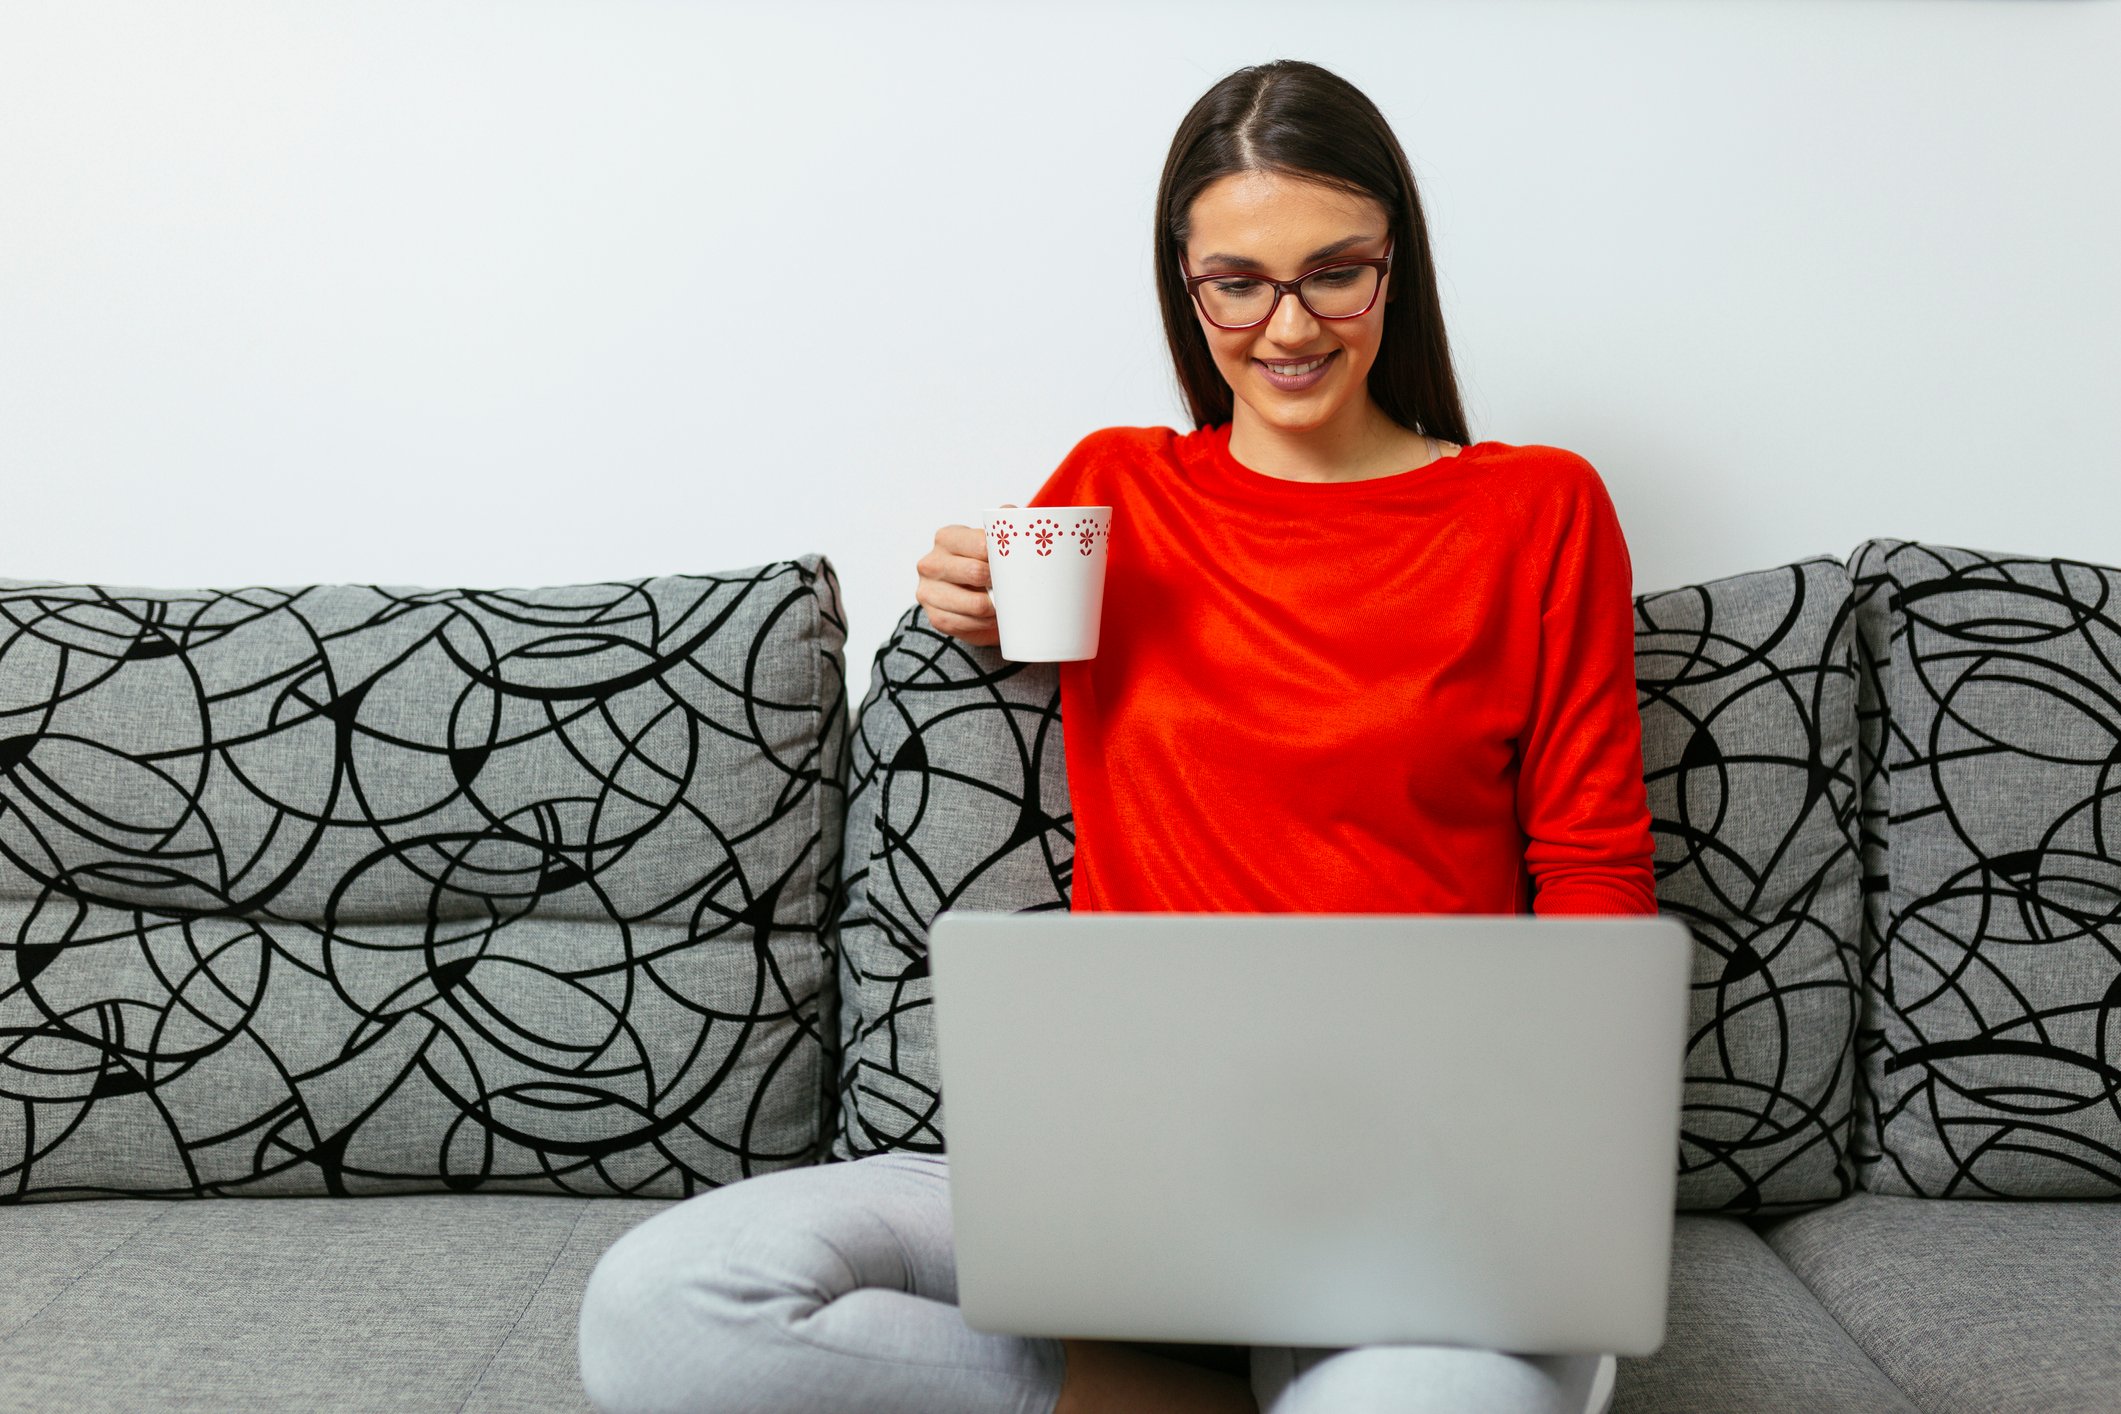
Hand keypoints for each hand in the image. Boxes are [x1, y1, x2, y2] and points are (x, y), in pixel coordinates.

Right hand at [915, 506, 1010, 645]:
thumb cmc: (982, 565)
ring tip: (1007, 603)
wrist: (966, 599)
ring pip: (975, 604)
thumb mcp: (991, 543)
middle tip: (1016, 585)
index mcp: (947, 537)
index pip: (982, 544)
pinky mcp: (935, 618)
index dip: (1004, 556)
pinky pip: (968, 624)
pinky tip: (994, 617)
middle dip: (1001, 581)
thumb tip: (1010, 511)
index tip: (1017, 563)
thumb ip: (1002, 525)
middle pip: (976, 572)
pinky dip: (986, 624)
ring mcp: (928, 592)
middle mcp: (931, 563)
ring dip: (997, 607)